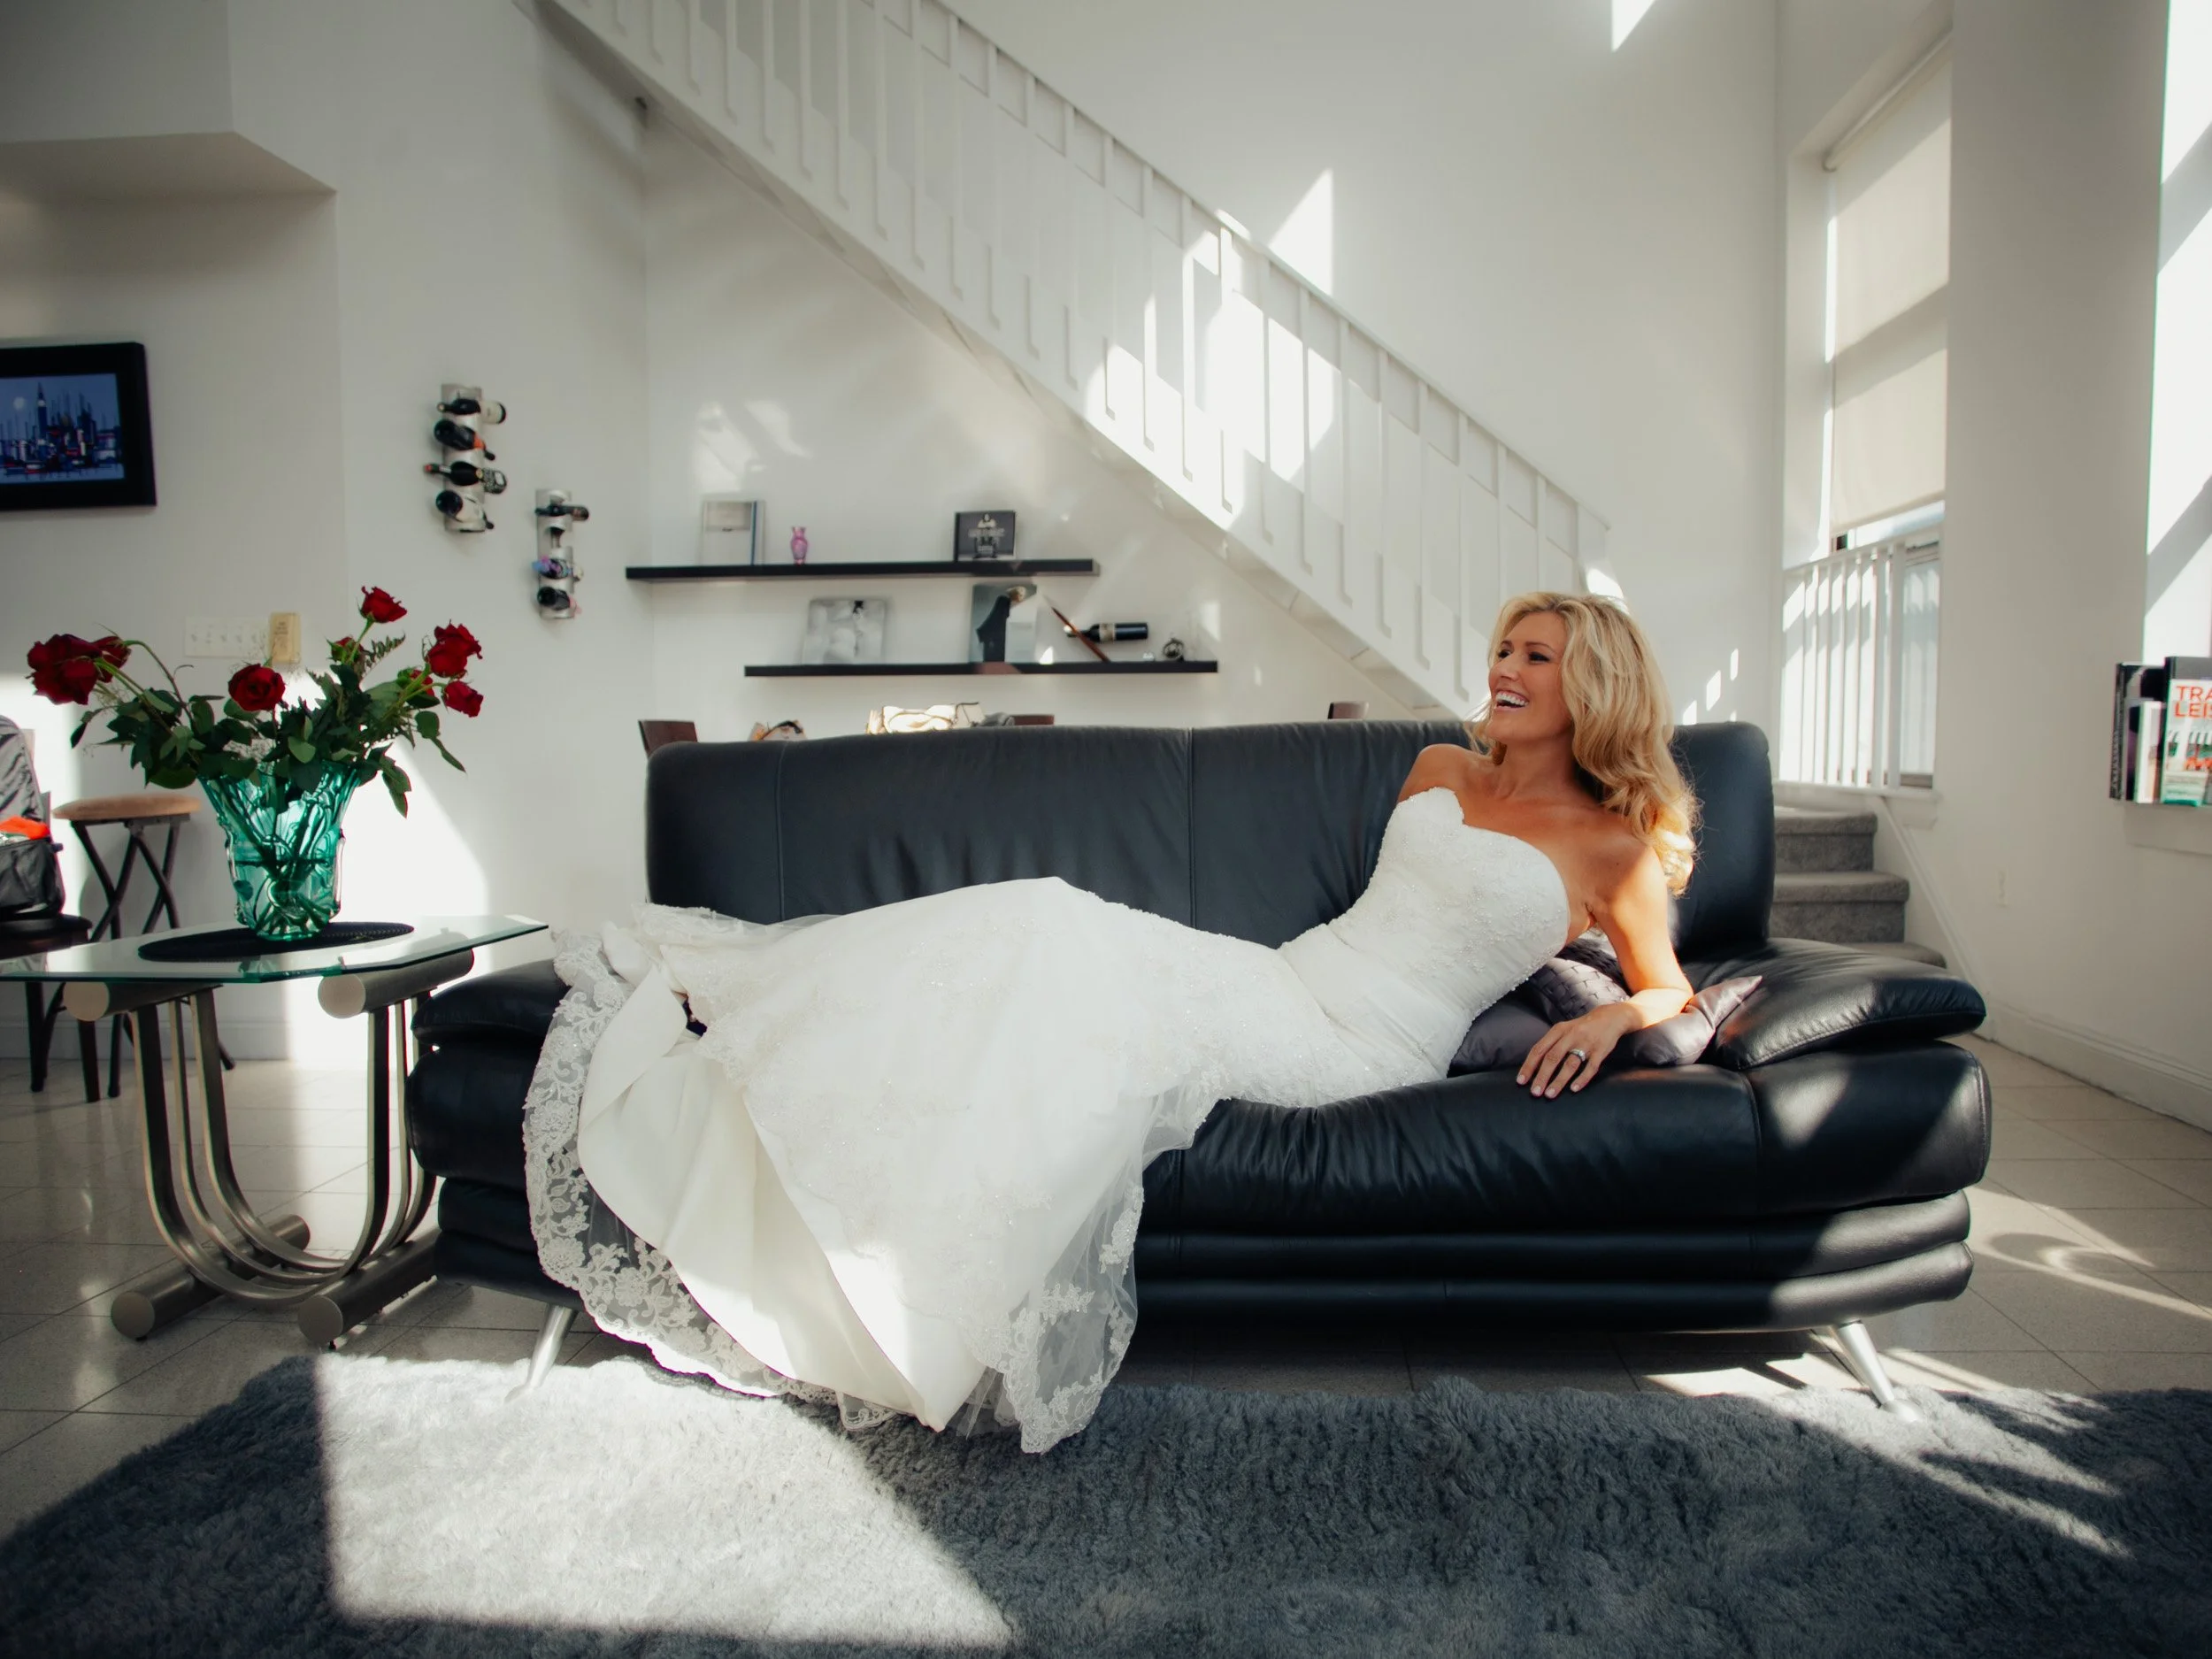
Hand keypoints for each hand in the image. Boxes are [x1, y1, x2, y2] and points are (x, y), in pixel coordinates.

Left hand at [1518, 1004, 1640, 1097]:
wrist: (1610, 1018)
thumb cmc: (1581, 1028)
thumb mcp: (1563, 1030)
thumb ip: (1550, 1045)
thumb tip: (1533, 1067)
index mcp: (1558, 1031)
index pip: (1539, 1049)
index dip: (1529, 1066)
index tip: (1521, 1081)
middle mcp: (1571, 1036)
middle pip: (1552, 1057)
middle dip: (1542, 1076)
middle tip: (1535, 1092)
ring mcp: (1586, 1043)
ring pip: (1570, 1064)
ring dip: (1559, 1080)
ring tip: (1550, 1094)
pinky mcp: (1600, 1051)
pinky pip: (1591, 1067)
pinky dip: (1582, 1079)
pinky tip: (1574, 1089)